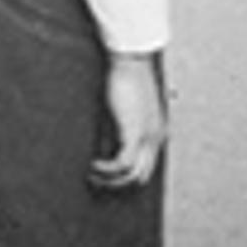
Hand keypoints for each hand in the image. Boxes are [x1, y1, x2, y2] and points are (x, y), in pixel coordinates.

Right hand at [92, 53, 167, 191]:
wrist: (132, 63)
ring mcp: (148, 138)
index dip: (123, 176)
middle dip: (117, 184)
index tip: (103, 174)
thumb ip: (116, 130)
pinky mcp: (135, 133)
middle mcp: (156, 139)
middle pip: (141, 176)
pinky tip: (93, 165)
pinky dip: (107, 169)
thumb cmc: (126, 79)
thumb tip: (104, 149)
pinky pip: (123, 163)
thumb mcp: (121, 110)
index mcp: (156, 133)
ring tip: (91, 175)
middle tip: (94, 180)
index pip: (145, 167)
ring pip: (132, 175)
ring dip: (110, 180)